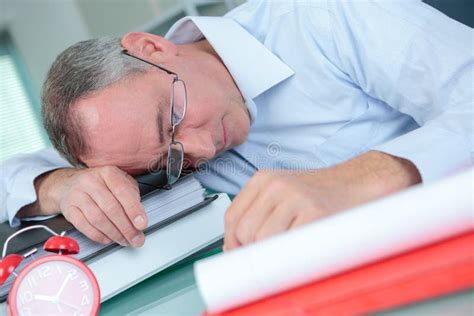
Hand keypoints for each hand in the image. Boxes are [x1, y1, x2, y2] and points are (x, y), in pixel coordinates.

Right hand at [19, 166, 146, 246]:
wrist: (68, 184)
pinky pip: (84, 226)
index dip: (134, 210)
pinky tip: (108, 238)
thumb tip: (139, 217)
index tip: (142, 224)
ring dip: (114, 234)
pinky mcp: (69, 209)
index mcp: (108, 173)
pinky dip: (99, 236)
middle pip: (111, 208)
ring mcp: (77, 195)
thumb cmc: (99, 184)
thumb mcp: (119, 182)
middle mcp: (91, 182)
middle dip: (126, 228)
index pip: (123, 192)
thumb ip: (131, 196)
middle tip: (136, 238)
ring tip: (124, 240)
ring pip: (98, 219)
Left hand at [223, 151, 420, 250]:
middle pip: (244, 230)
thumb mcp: (283, 193)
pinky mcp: (315, 212)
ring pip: (262, 239)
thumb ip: (261, 213)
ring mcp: (295, 197)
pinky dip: (290, 255)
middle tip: (266, 259)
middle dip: (252, 251)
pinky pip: (289, 244)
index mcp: (264, 179)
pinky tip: (300, 251)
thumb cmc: (321, 192)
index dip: (232, 243)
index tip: (239, 256)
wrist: (359, 182)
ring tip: (286, 253)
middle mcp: (275, 185)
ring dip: (271, 254)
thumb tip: (240, 246)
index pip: (232, 217)